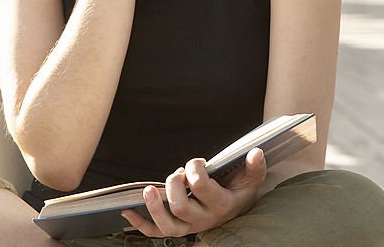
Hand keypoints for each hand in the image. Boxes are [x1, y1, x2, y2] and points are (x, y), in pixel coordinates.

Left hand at [122, 149, 266, 237]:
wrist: (237, 208)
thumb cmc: (241, 189)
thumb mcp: (253, 178)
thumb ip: (255, 166)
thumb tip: (255, 152)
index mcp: (221, 204)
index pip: (202, 188)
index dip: (195, 170)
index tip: (196, 161)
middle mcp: (204, 219)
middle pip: (181, 207)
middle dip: (174, 185)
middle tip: (177, 174)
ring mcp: (189, 226)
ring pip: (167, 226)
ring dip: (154, 207)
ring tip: (148, 190)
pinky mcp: (178, 228)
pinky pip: (156, 232)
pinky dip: (140, 223)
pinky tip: (128, 212)